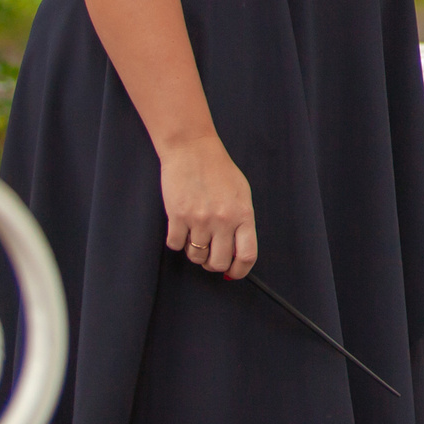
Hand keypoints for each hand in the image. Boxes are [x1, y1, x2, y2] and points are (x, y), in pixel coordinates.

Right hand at [162, 136, 256, 277]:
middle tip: (210, 254)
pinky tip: (181, 226)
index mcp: (243, 214)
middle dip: (213, 264)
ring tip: (196, 234)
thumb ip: (242, 223)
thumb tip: (236, 254)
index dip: (239, 271)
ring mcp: (200, 219)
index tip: (232, 273)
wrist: (193, 150)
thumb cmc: (219, 171)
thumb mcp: (241, 194)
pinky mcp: (177, 216)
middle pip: (218, 263)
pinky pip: (176, 245)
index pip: (247, 255)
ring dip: (195, 252)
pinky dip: (177, 241)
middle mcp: (223, 220)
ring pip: (196, 256)